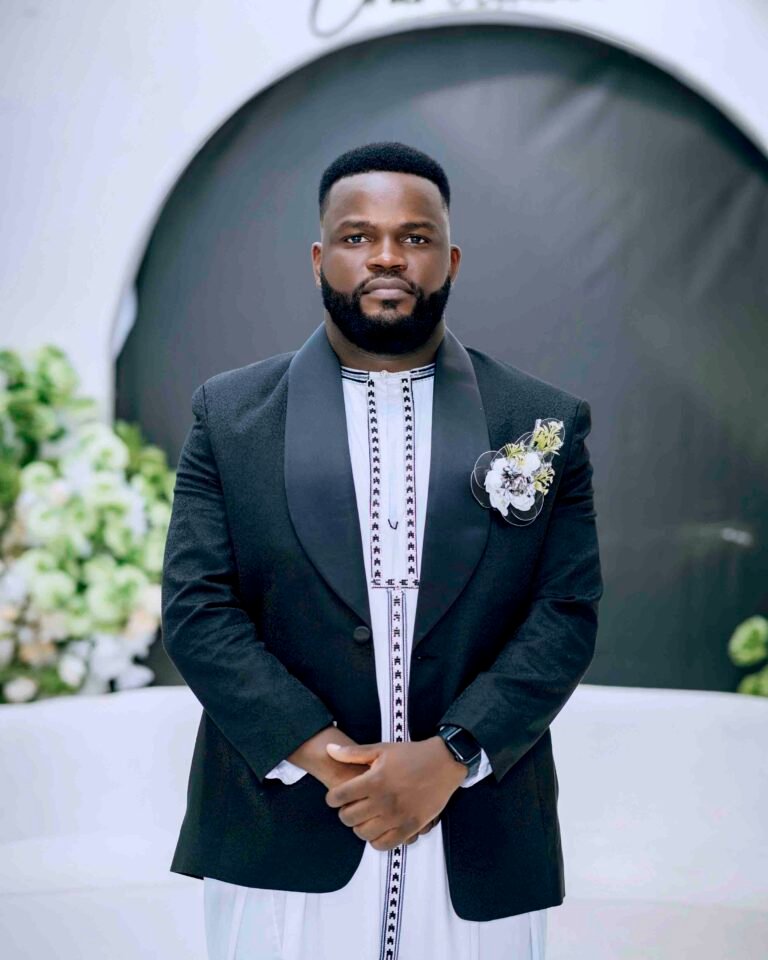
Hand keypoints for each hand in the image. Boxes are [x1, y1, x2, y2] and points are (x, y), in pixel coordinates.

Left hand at [323, 738, 466, 851]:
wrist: (444, 763)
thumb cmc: (412, 755)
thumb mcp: (381, 749)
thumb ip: (353, 753)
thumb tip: (329, 750)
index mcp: (375, 780)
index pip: (340, 796)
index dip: (332, 798)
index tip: (335, 797)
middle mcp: (384, 801)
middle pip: (349, 818)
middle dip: (345, 812)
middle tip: (350, 806)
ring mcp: (397, 816)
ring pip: (364, 834)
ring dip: (359, 826)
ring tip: (364, 817)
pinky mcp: (410, 827)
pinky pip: (384, 845)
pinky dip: (376, 840)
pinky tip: (378, 828)